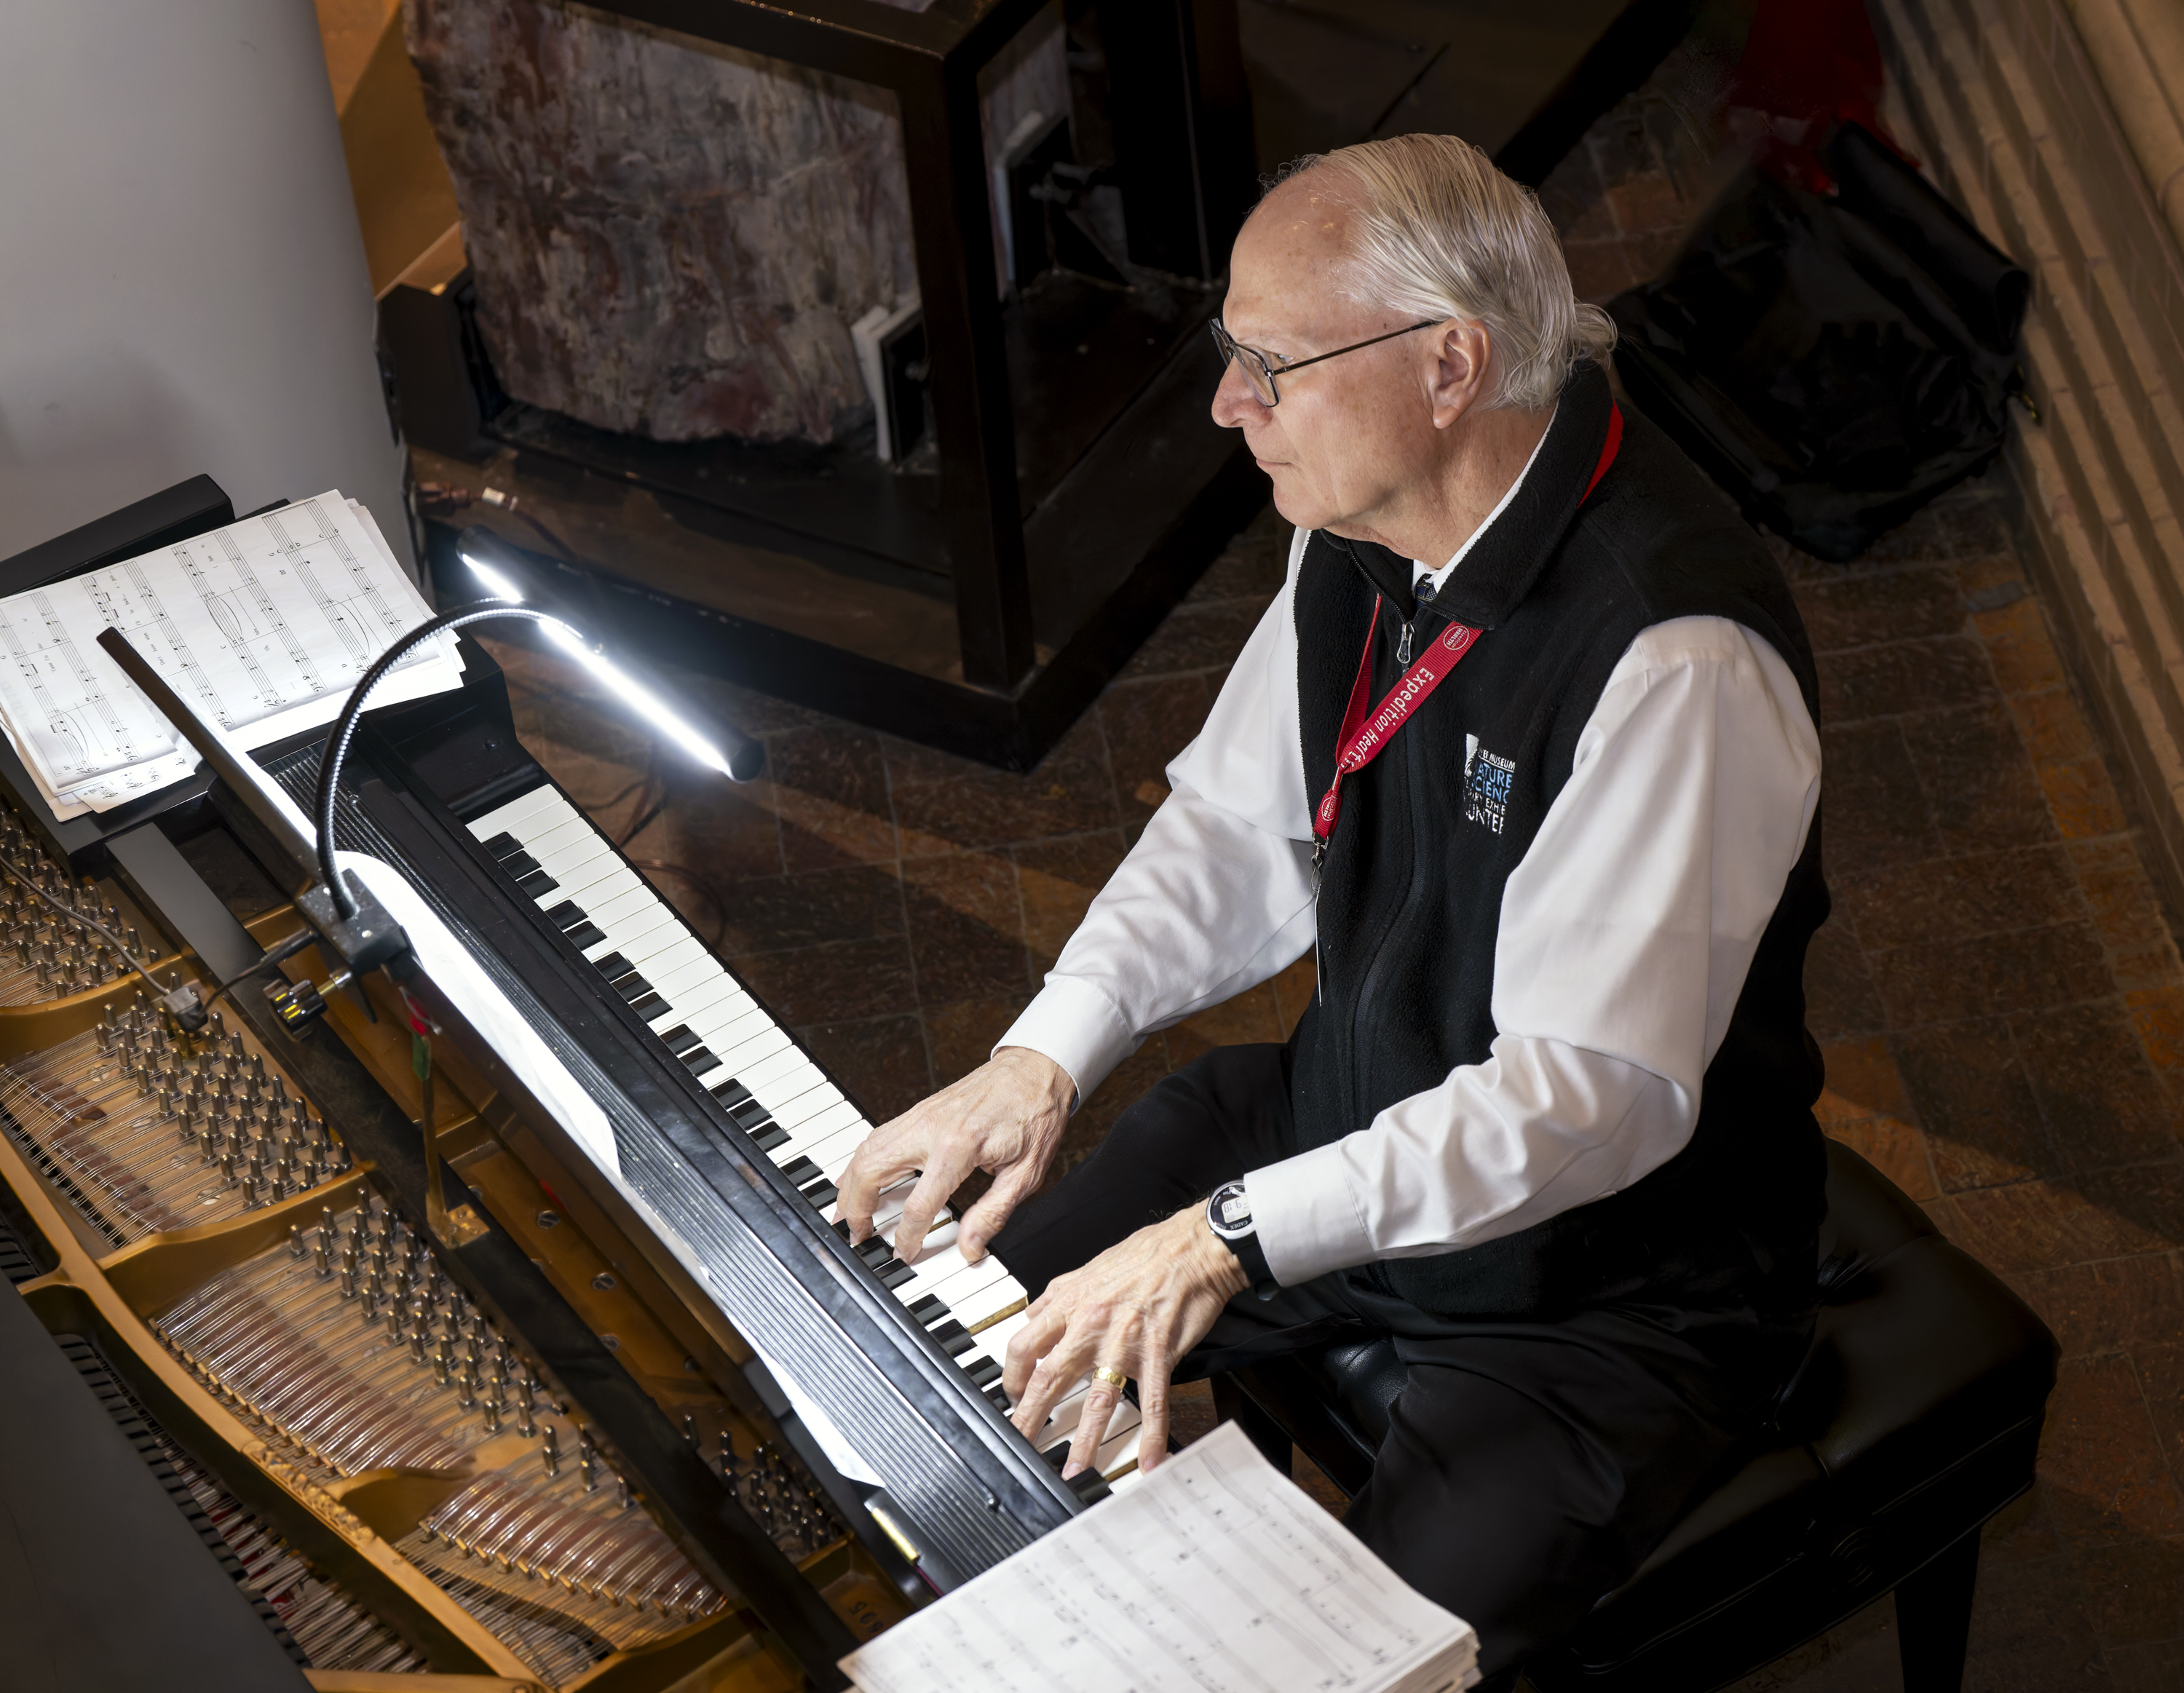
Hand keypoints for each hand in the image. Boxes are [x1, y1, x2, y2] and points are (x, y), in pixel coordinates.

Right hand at [836, 1047, 1074, 1262]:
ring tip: (847, 1215)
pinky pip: (877, 1137)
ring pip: (866, 1151)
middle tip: (859, 1237)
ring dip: (850, 1185)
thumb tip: (970, 1249)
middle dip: (858, 1209)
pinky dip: (860, 1161)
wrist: (1035, 1069)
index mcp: (958, 1148)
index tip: (905, 1254)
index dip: (907, 1237)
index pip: (918, 1205)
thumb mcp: (1026, 1173)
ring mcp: (920, 1115)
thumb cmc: (1035, 1114)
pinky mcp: (919, 1110)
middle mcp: (929, 1129)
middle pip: (872, 1171)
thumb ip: (993, 1214)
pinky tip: (855, 1176)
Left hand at [1004, 1204, 1248, 1477]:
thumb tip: (1032, 1314)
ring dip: (1084, 1442)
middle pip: (1048, 1378)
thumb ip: (1057, 1295)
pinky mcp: (1159, 1353)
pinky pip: (1153, 1401)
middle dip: (1030, 1418)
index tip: (1012, 1395)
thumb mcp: (1088, 1269)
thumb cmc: (1144, 1256)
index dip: (1011, 1375)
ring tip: (1073, 1472)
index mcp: (1071, 1303)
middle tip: (1020, 1446)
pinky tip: (1151, 1461)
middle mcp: (1091, 1325)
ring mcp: (1125, 1342)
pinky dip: (1153, 1435)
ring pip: (1097, 1400)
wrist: (1192, 1248)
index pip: (1024, 1345)